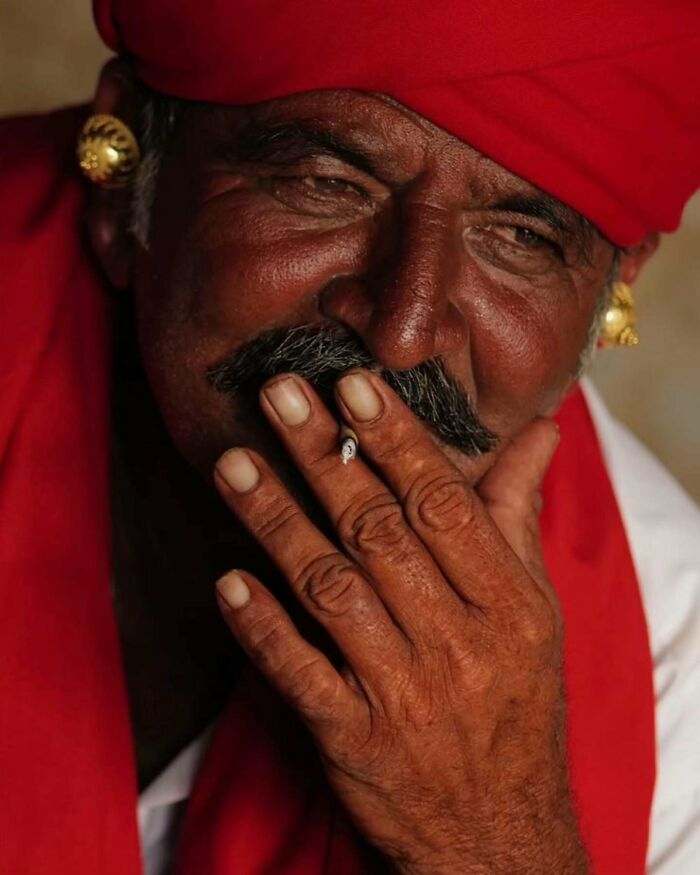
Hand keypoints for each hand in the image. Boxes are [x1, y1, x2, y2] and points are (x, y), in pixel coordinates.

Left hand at [213, 370, 587, 874]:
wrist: (499, 834)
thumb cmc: (516, 706)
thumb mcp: (535, 613)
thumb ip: (518, 516)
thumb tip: (538, 432)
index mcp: (508, 607)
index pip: (445, 506)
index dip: (396, 441)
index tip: (351, 386)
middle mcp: (458, 646)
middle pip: (378, 534)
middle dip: (323, 458)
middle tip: (277, 394)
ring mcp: (402, 695)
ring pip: (331, 591)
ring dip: (277, 524)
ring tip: (234, 463)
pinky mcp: (352, 741)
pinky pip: (299, 676)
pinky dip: (261, 628)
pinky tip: (227, 580)